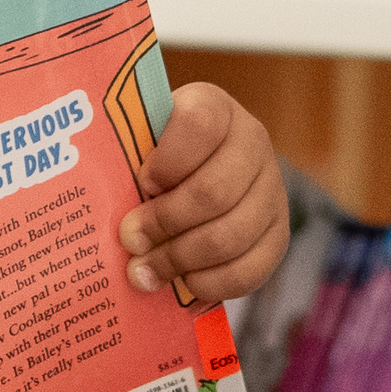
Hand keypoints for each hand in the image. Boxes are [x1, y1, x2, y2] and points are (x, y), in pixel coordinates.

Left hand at [126, 81, 288, 304]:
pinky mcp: (279, 234)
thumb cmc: (154, 159)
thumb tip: (111, 216)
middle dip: (165, 223)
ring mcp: (271, 189)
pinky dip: (209, 283)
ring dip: (180, 260)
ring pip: (230, 236)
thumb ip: (128, 165)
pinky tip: (182, 282)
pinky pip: (249, 270)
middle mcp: (252, 143)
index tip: (141, 183)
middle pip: (213, 192)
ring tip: (145, 271)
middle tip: (131, 241)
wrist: (195, 174)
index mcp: (214, 108)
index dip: (168, 160)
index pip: (199, 125)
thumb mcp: (142, 144)